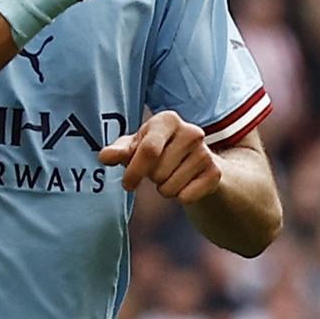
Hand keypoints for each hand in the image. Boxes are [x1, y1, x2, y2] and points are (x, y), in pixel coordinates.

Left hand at [98, 111, 221, 204]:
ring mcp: (206, 152)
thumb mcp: (136, 147)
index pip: (149, 150)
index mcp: (168, 120)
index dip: (134, 171)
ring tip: (172, 175)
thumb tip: (104, 156)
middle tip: (160, 170)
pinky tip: (186, 183)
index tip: (127, 184)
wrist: (196, 163)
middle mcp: (191, 131)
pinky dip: (181, 197)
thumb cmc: (158, 151)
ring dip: (165, 189)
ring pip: (170, 188)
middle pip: (157, 173)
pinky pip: (186, 198)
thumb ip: (118, 151)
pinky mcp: (215, 173)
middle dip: (152, 178)